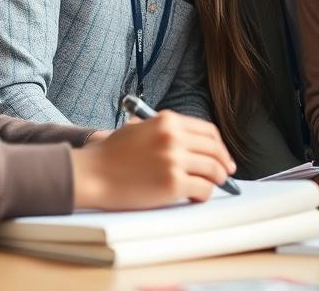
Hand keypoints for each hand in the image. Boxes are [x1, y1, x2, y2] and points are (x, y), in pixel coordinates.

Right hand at [70, 110, 235, 209]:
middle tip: (226, 174)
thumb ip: (166, 131)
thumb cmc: (112, 155)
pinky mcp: (172, 183)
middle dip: (223, 163)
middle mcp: (174, 137)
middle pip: (214, 150)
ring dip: (216, 180)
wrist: (92, 173)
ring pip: (213, 170)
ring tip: (210, 186)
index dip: (220, 146)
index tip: (223, 157)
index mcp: (168, 121)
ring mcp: (174, 160)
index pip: (208, 132)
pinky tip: (195, 197)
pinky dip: (203, 195)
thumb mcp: (140, 128)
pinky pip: (203, 189)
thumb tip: (194, 144)